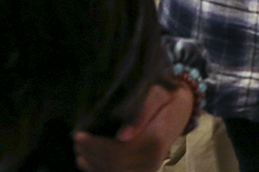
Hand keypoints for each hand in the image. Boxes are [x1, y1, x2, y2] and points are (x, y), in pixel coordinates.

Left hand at [72, 83, 193, 171]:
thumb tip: (122, 136)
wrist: (183, 108)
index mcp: (155, 140)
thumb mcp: (157, 95)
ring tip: (79, 151)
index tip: (78, 134)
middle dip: (90, 155)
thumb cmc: (167, 97)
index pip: (119, 151)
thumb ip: (141, 113)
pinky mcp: (144, 170)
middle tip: (76, 140)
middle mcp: (153, 160)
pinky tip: (87, 163)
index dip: (95, 146)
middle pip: (113, 165)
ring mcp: (149, 168)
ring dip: (92, 165)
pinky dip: (100, 171)